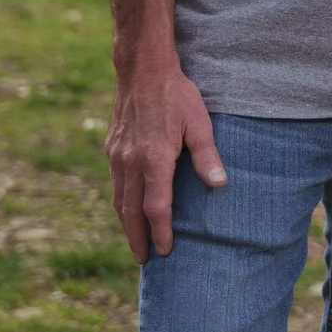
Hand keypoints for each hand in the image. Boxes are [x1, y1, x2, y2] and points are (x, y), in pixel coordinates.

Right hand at [106, 63, 225, 262]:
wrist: (142, 70)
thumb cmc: (177, 95)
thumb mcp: (199, 122)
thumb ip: (207, 155)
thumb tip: (219, 184)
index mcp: (153, 159)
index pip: (156, 207)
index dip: (161, 232)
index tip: (166, 251)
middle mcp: (130, 162)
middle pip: (130, 211)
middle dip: (137, 238)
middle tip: (144, 261)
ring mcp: (117, 156)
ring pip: (119, 199)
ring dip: (126, 224)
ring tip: (136, 242)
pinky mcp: (112, 148)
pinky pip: (115, 183)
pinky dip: (121, 203)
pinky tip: (128, 209)